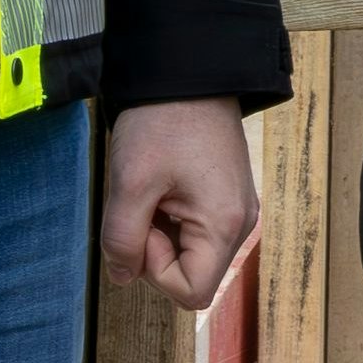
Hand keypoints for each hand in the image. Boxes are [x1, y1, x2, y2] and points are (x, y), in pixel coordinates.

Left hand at [103, 99, 259, 308]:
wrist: (188, 70)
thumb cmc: (163, 122)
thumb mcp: (130, 183)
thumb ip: (121, 240)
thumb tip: (123, 275)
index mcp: (224, 225)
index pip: (191, 292)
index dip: (155, 271)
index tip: (142, 226)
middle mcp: (240, 223)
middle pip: (193, 274)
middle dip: (156, 252)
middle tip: (144, 203)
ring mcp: (236, 209)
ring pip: (192, 253)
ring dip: (161, 234)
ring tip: (153, 190)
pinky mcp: (226, 196)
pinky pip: (196, 230)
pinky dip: (170, 219)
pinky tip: (163, 186)